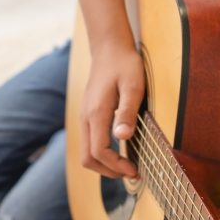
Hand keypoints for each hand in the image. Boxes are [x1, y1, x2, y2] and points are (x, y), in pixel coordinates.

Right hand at [81, 43, 144, 178]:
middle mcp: (86, 117)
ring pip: (86, 151)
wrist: (109, 47)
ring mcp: (85, 116)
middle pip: (87, 158)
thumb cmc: (124, 64)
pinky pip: (89, 141)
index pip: (98, 151)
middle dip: (108, 171)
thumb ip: (127, 112)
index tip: (134, 170)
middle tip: (131, 172)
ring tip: (126, 165)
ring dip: (104, 164)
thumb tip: (123, 137)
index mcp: (96, 113)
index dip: (115, 166)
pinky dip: (101, 153)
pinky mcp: (88, 114)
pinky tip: (119, 149)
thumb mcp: (133, 86)